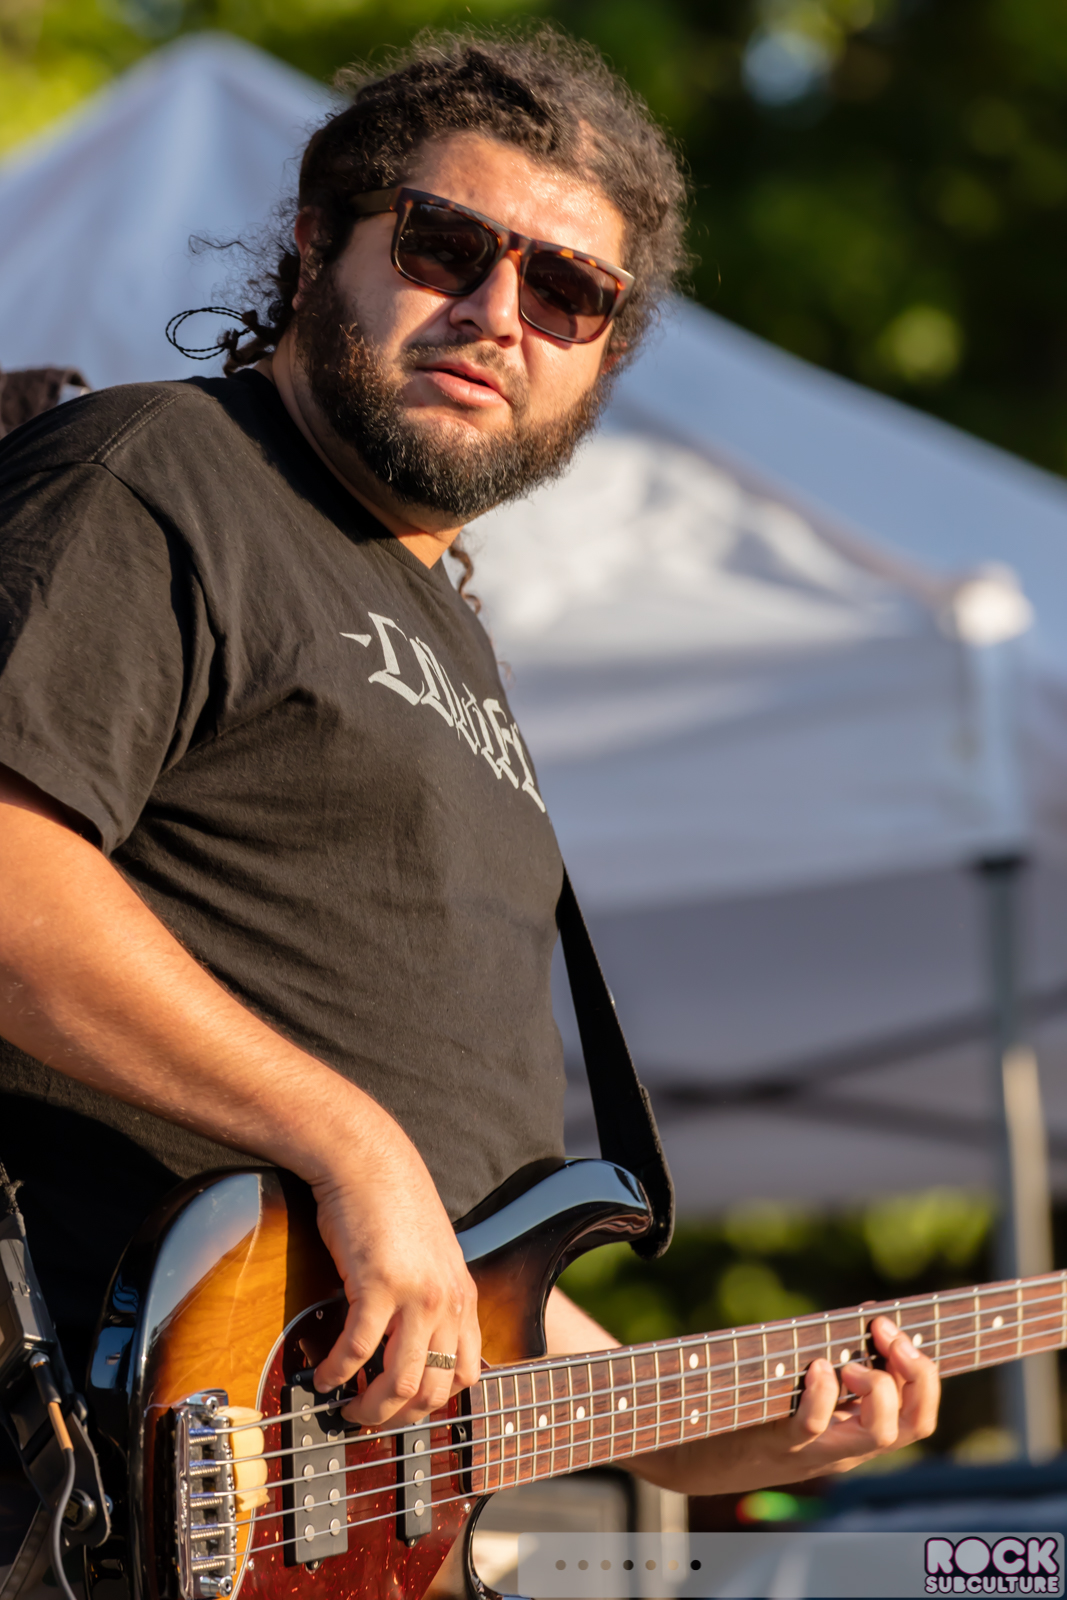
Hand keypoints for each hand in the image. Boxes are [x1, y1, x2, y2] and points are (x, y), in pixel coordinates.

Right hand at [308, 1108, 479, 1429]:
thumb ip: (431, 1296)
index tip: (405, 1409)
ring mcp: (416, 1295)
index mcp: (463, 1295)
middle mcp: (447, 1300)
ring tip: (346, 1409)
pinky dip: (337, 1373)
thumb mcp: (431, 1255)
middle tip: (370, 1419)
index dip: (434, 1401)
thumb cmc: (392, 1204)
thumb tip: (409, 1342)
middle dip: (400, 1417)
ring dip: (370, 1408)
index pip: (466, 1373)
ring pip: (401, 1382)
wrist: (369, 1160)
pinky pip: (357, 1350)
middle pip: (434, 1389)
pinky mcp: (378, 1285)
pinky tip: (322, 1376)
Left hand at [622, 1313, 939, 1495]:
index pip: (917, 1415)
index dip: (924, 1373)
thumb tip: (868, 1314)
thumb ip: (833, 1359)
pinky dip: (822, 1394)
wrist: (685, 1451)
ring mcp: (814, 1451)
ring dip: (878, 1388)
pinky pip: (812, 1427)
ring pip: (877, 1434)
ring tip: (851, 1362)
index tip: (899, 1328)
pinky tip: (815, 1366)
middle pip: (912, 1424)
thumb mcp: (797, 1386)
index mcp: (853, 1432)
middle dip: (916, 1375)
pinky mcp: (777, 1445)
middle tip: (887, 1335)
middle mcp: (844, 1447)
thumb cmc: (744, 1407)